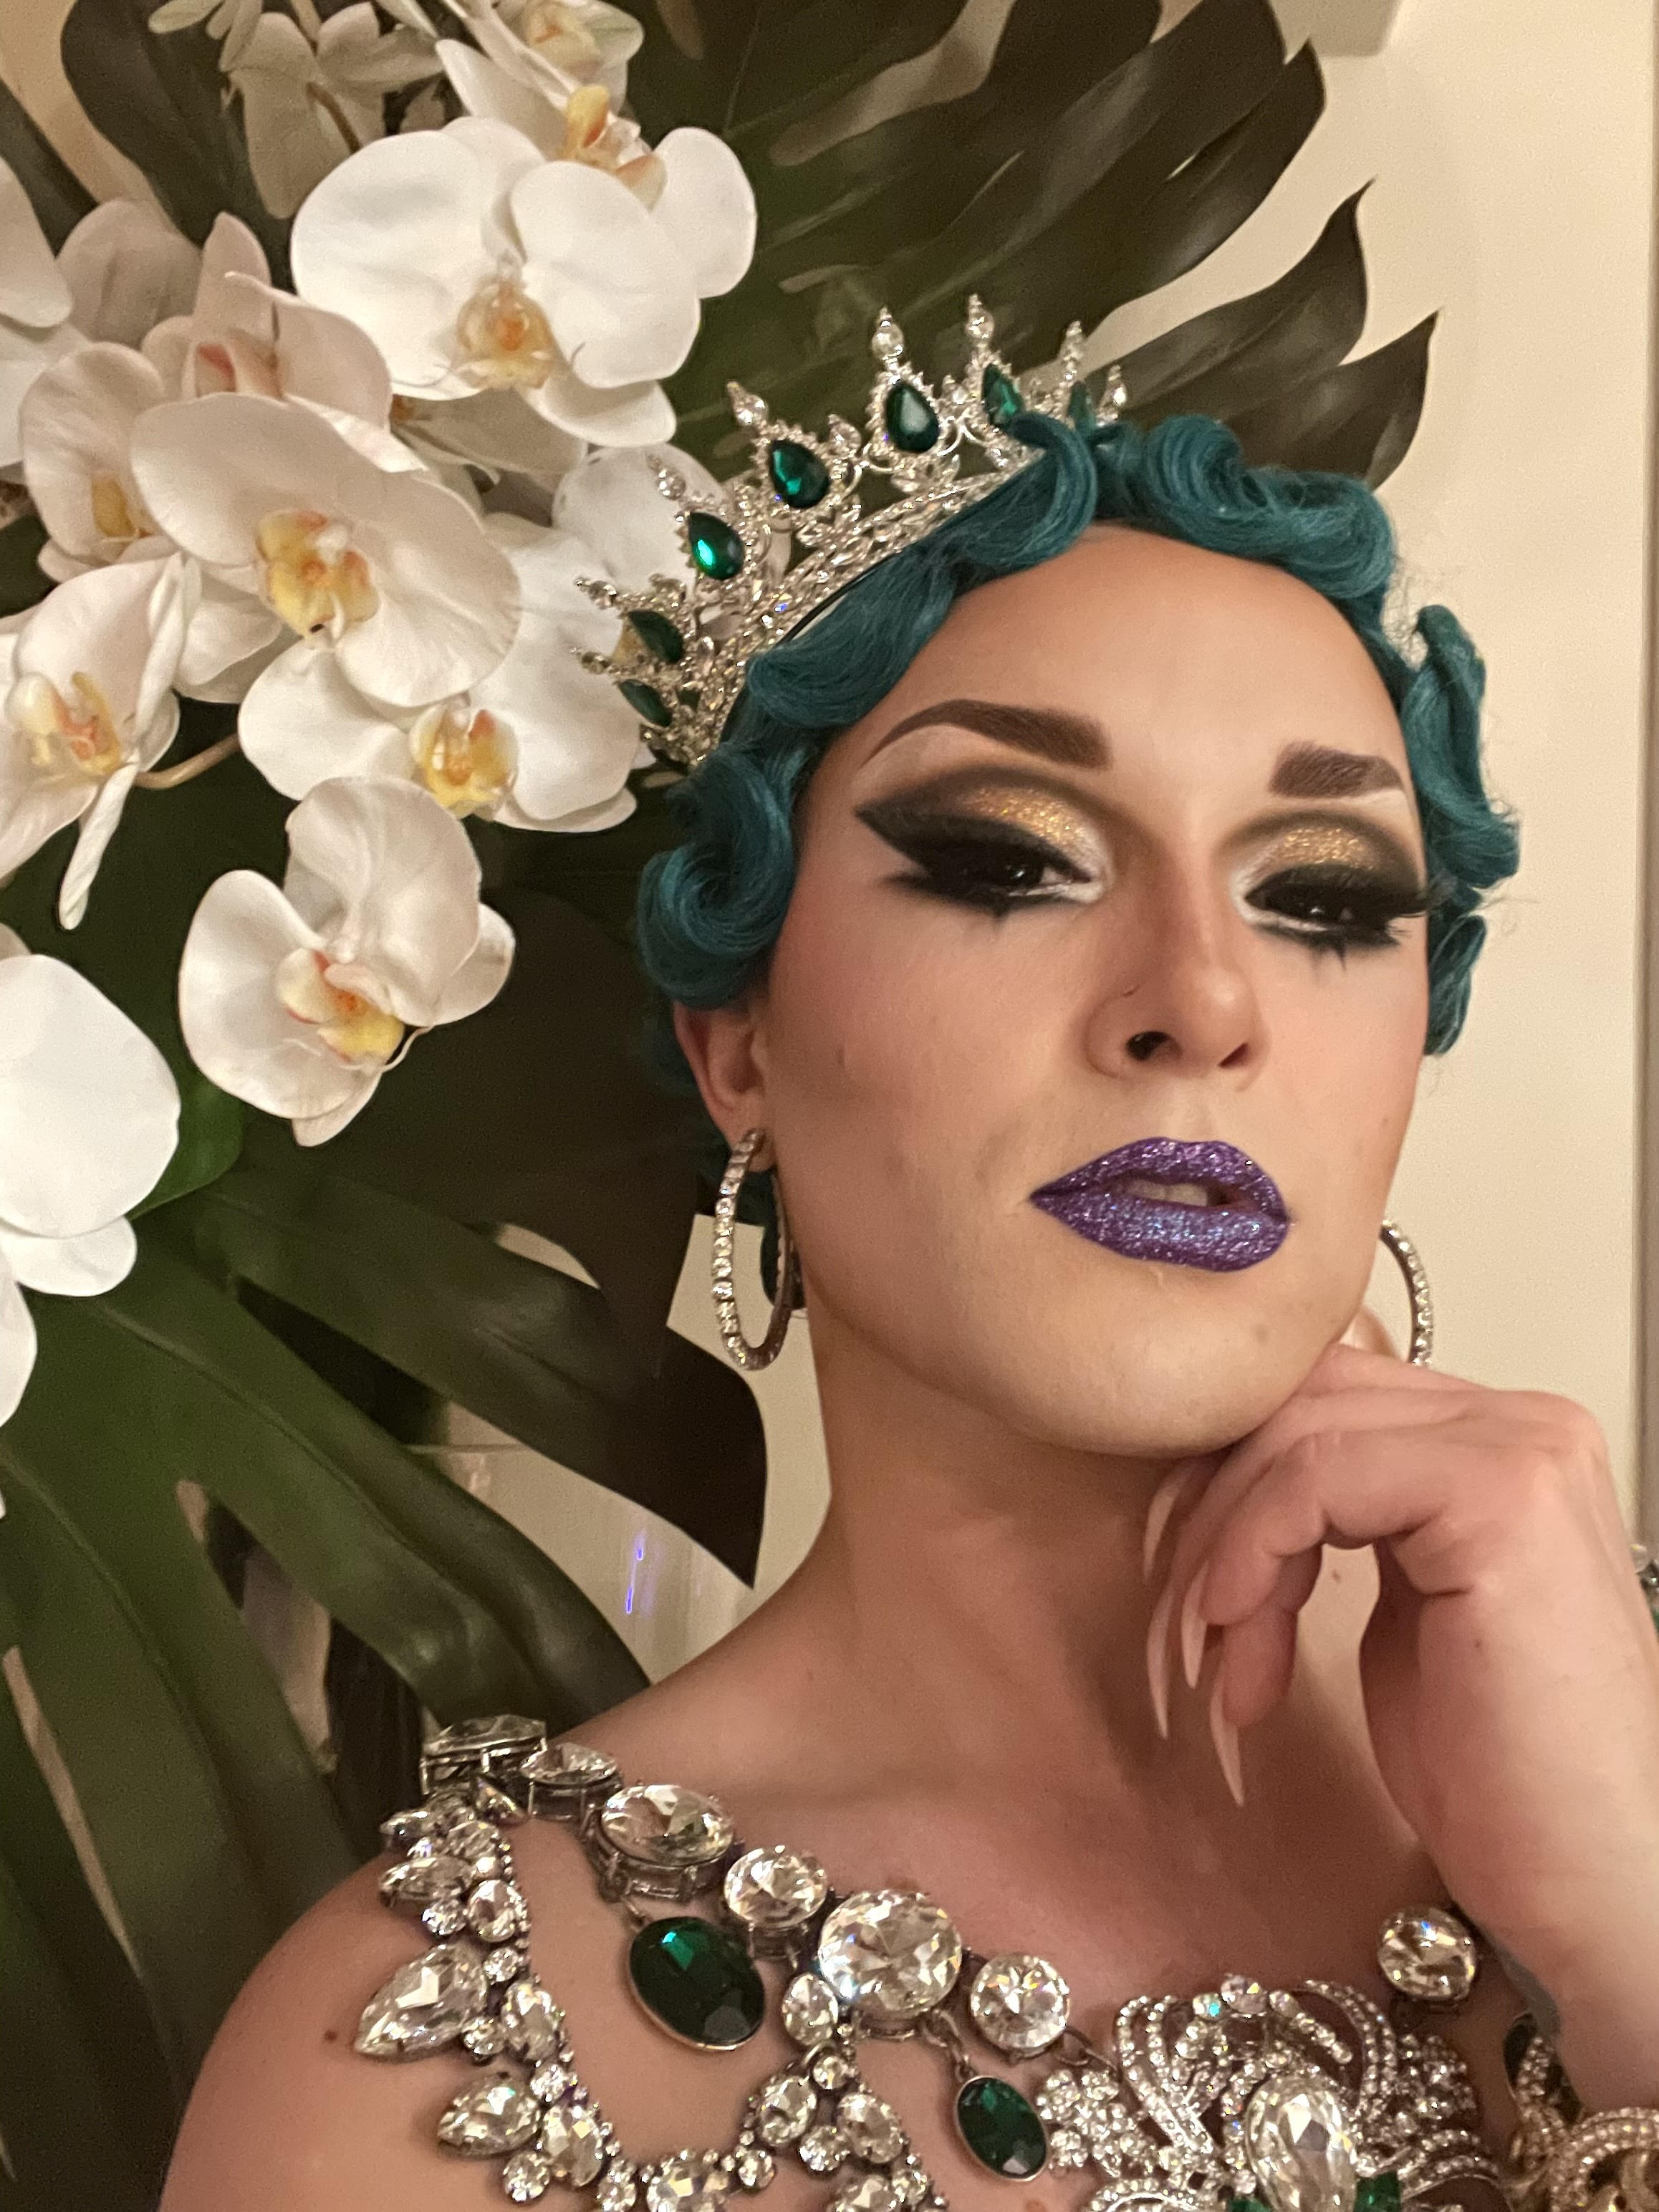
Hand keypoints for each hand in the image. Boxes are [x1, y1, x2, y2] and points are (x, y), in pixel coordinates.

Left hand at [1146, 1342, 1658, 2105]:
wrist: (1593, 1882)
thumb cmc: (1501, 1774)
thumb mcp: (1401, 1612)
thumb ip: (1345, 1523)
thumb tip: (1223, 1482)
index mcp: (1502, 1443)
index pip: (1327, 1393)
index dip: (1232, 1475)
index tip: (1189, 1575)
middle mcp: (1524, 1424)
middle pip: (1306, 1396)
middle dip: (1217, 1501)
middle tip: (1186, 1612)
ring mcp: (1522, 1449)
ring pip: (1300, 1433)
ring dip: (1228, 1544)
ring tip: (1224, 1654)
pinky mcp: (1500, 1496)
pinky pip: (1316, 1476)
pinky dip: (1252, 1549)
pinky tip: (1240, 1635)